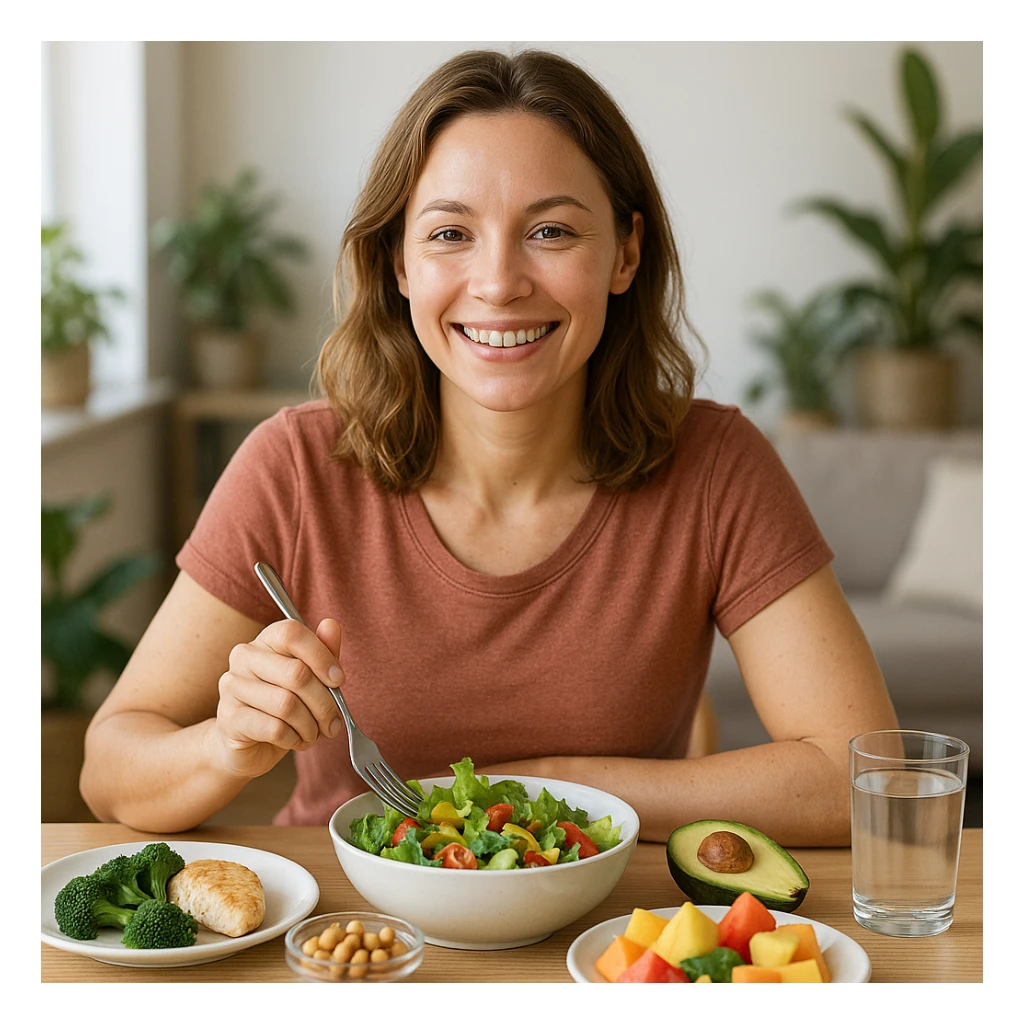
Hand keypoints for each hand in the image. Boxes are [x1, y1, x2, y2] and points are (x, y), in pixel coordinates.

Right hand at [213, 617, 344, 779]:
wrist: (245, 745)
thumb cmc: (282, 705)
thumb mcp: (309, 677)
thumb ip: (323, 651)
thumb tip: (332, 625)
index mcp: (265, 640)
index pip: (292, 634)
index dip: (321, 657)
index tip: (338, 680)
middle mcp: (244, 657)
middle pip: (297, 673)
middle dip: (324, 703)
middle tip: (333, 722)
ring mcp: (232, 687)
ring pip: (287, 704)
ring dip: (310, 726)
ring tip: (314, 733)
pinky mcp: (229, 719)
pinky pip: (275, 728)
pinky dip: (294, 739)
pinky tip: (296, 740)